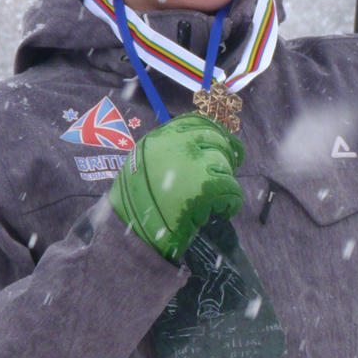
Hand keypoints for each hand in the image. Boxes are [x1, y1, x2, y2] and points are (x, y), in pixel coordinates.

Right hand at [108, 113, 245, 262]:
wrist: (125, 234)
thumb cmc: (131, 203)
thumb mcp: (139, 165)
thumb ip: (164, 152)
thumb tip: (196, 146)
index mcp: (160, 139)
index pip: (197, 123)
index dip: (215, 134)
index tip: (224, 145)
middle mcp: (179, 146)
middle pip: (217, 143)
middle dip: (224, 159)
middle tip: (223, 176)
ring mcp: (195, 166)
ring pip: (226, 167)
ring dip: (225, 183)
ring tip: (215, 199)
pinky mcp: (208, 190)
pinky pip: (232, 192)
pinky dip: (231, 204)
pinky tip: (223, 212)